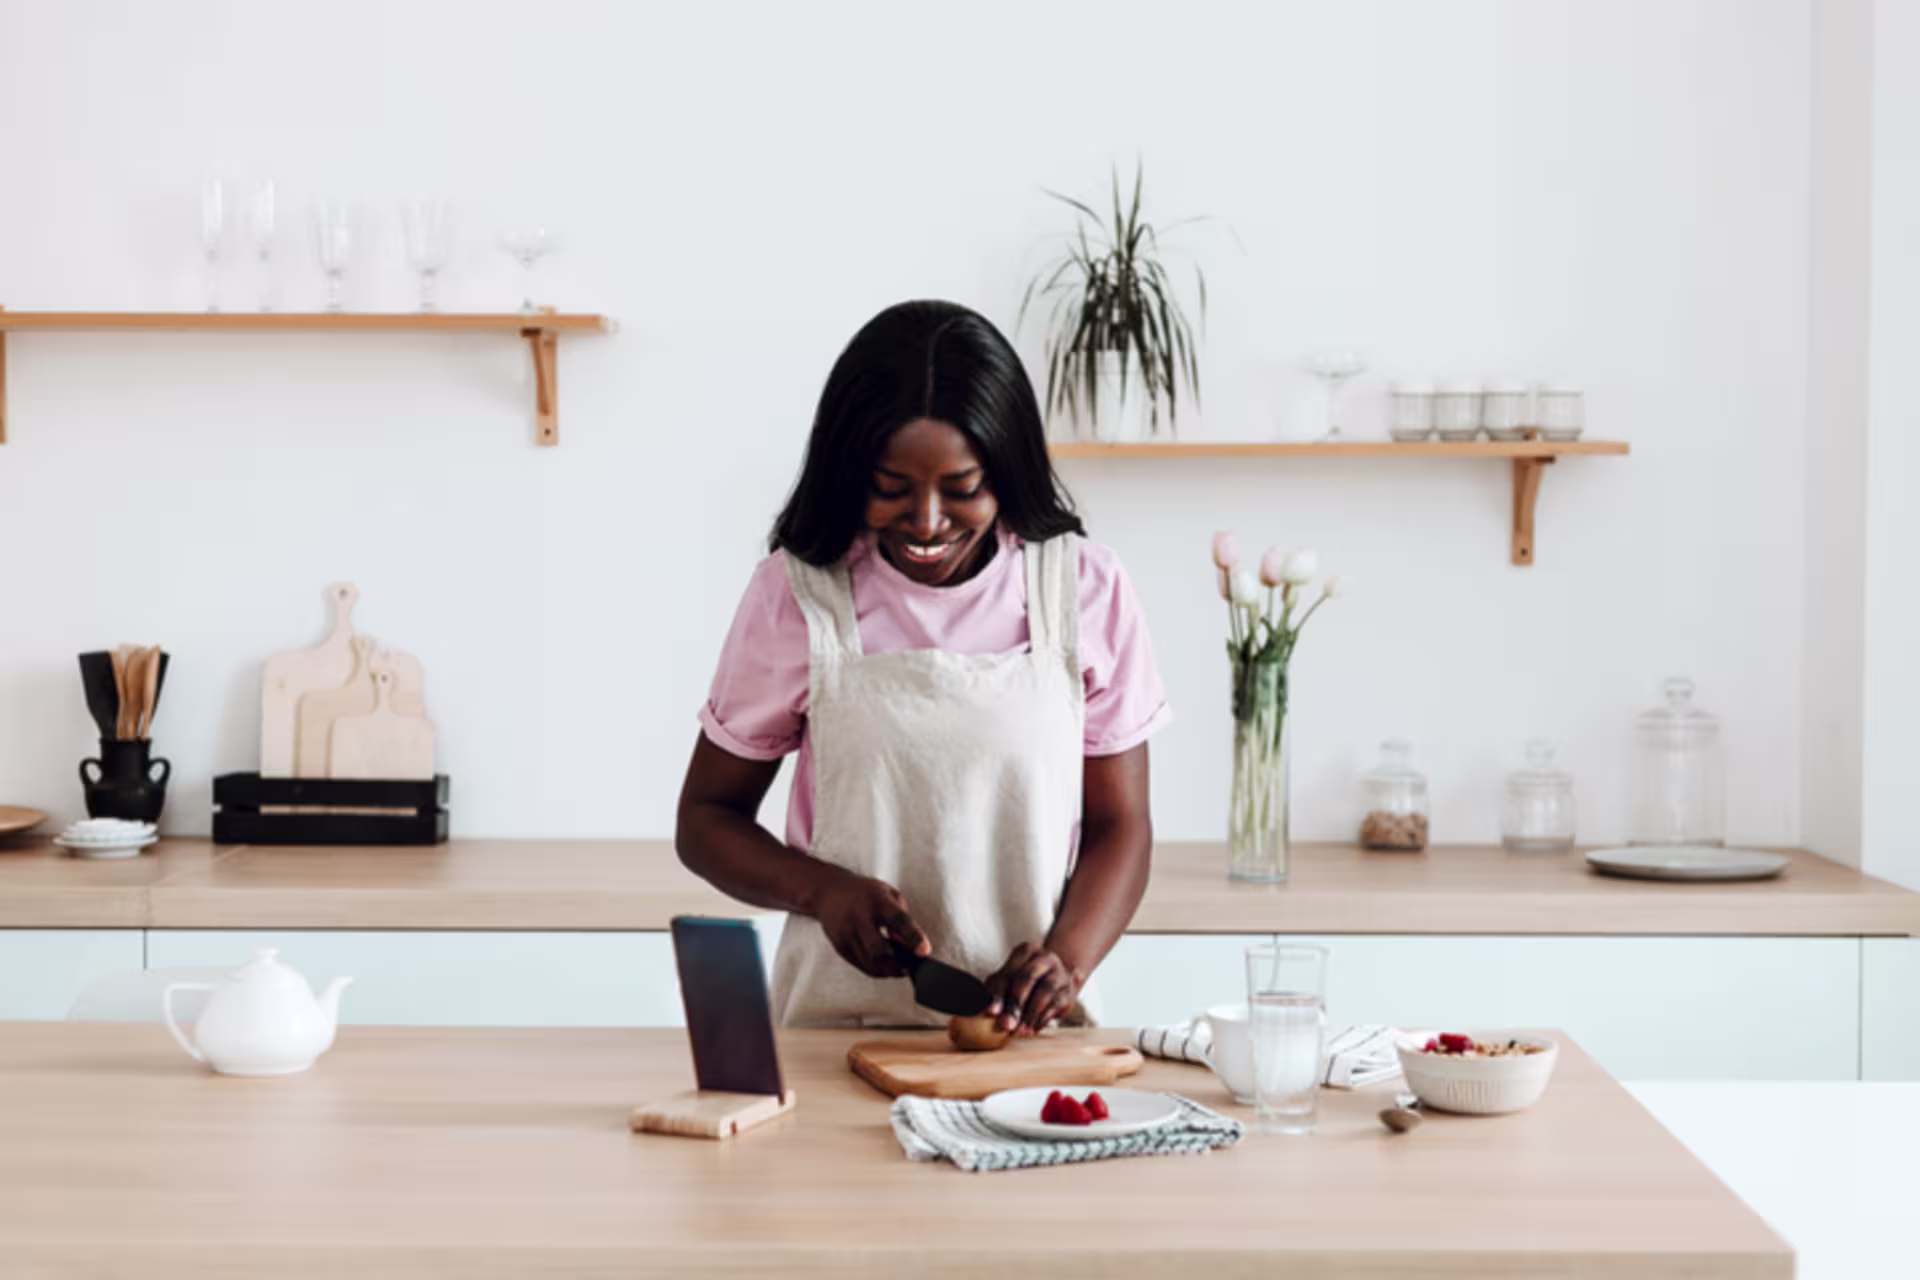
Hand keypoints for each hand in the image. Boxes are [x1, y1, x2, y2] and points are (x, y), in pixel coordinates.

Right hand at [811, 870, 929, 978]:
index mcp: (876, 900)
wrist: (828, 891)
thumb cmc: (864, 892)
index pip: (898, 920)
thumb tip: (911, 945)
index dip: (914, 937)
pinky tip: (884, 965)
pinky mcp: (840, 946)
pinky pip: (861, 966)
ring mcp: (846, 934)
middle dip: (898, 965)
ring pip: (870, 964)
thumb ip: (903, 917)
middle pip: (879, 952)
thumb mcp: (887, 893)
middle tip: (910, 967)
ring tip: (899, 967)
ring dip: (888, 970)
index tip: (924, 952)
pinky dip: (876, 969)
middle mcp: (858, 918)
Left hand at [985, 943, 1080, 1035]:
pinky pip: (1056, 1004)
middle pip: (1027, 978)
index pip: (1008, 973)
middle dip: (1015, 1004)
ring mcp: (1059, 972)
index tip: (992, 1012)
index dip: (998, 993)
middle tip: (1007, 1025)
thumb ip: (997, 991)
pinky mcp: (1068, 990)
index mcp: (1025, 951)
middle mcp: (1044, 957)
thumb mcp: (1008, 980)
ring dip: (1030, 1014)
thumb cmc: (1025, 982)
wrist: (1057, 983)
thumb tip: (989, 1010)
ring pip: (1045, 991)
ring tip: (1020, 1031)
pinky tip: (1033, 1029)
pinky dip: (1042, 1018)